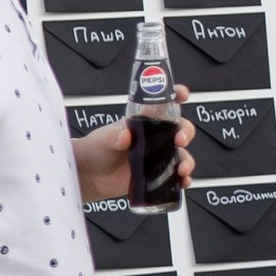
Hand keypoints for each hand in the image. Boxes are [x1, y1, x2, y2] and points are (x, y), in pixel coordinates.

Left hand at [75, 91, 195, 201]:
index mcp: (143, 122)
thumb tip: (125, 136)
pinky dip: (183, 179)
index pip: (163, 105)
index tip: (182, 94)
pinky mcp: (156, 175)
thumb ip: (113, 136)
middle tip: (179, 140)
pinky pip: (176, 176)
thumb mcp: (102, 139)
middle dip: (185, 132)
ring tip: (182, 168)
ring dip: (187, 160)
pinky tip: (182, 181)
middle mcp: (154, 138)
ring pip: (182, 155)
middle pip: (180, 129)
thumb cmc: (94, 150)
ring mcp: (157, 157)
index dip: (175, 96)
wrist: (89, 176)